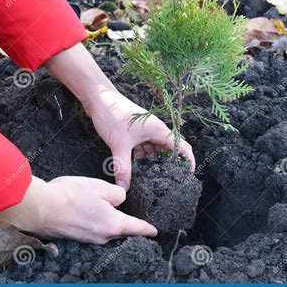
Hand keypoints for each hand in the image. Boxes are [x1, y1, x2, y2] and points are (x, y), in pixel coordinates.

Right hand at [0, 176, 156, 243]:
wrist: (40, 207)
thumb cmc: (70, 195)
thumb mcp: (100, 187)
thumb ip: (116, 193)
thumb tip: (119, 199)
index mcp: (113, 224)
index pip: (137, 228)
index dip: (147, 229)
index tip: (155, 231)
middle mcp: (103, 236)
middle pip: (122, 231)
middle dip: (128, 225)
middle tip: (133, 218)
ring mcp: (89, 239)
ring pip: (107, 230)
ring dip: (110, 222)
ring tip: (108, 211)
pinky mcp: (77, 237)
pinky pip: (94, 230)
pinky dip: (96, 223)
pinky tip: (90, 213)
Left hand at [46, 43, 195, 189]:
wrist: (98, 98)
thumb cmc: (112, 114)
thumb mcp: (119, 145)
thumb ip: (123, 169)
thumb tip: (124, 189)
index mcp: (159, 130)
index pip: (182, 147)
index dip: (188, 162)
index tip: (188, 176)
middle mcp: (155, 130)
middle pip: (168, 151)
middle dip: (166, 165)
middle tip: (164, 182)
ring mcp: (145, 130)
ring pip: (154, 150)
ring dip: (151, 162)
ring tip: (146, 177)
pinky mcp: (135, 132)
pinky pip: (143, 147)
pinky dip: (140, 157)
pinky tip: (134, 166)